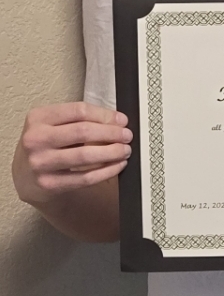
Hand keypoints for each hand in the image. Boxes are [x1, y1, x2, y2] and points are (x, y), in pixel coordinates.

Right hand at [12, 102, 132, 205]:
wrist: (24, 176)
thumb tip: (117, 121)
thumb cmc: (45, 144)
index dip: (105, 115)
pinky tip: (117, 166)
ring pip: (85, 156)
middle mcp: (36, 139)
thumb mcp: (53, 124)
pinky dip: (106, 171)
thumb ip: (80, 119)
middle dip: (112, 133)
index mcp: (38, 118)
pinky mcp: (48, 185)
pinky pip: (84, 178)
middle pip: (83, 132)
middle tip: (127, 135)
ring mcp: (40, 163)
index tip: (121, 120)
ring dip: (112, 152)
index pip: (79, 111)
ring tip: (125, 150)